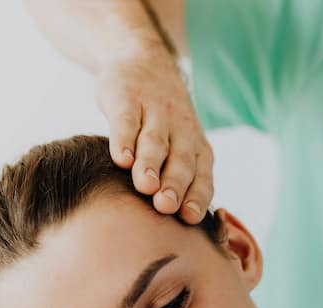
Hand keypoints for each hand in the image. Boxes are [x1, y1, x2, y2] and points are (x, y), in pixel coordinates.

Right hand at [95, 51, 212, 223]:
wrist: (145, 61)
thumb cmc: (164, 123)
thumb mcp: (179, 146)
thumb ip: (181, 181)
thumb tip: (180, 231)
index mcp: (197, 148)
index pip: (202, 176)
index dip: (196, 196)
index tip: (188, 218)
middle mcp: (180, 131)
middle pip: (180, 161)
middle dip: (175, 184)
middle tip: (166, 206)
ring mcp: (154, 112)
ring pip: (155, 142)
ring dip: (151, 164)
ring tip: (145, 186)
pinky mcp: (127, 98)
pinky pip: (127, 120)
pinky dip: (124, 139)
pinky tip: (120, 158)